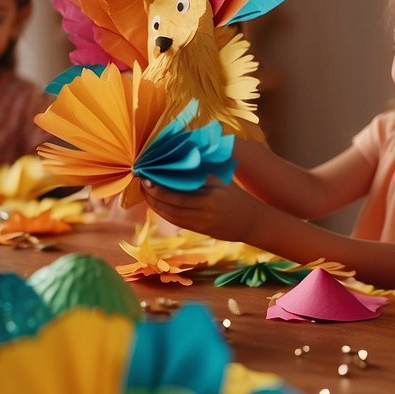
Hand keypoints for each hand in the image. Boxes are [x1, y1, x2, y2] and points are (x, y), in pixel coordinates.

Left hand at [141, 178, 261, 241]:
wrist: (252, 222)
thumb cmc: (237, 197)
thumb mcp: (223, 182)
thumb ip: (202, 176)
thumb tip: (180, 163)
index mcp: (211, 196)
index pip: (179, 192)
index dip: (160, 187)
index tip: (148, 176)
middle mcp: (205, 211)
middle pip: (172, 205)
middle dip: (153, 195)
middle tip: (142, 183)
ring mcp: (202, 223)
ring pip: (172, 216)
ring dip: (155, 205)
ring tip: (145, 193)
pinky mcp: (200, 230)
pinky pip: (177, 222)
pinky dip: (164, 213)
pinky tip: (157, 205)